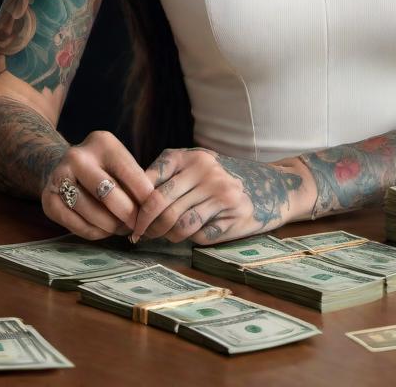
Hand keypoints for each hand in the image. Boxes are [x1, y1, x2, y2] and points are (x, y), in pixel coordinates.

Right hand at [40, 130, 155, 241]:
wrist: (61, 165)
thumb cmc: (102, 167)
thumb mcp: (119, 162)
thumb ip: (135, 181)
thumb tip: (152, 211)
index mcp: (102, 142)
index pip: (130, 173)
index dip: (145, 197)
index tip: (154, 211)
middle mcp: (77, 156)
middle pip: (109, 193)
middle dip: (129, 215)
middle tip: (138, 225)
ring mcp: (59, 177)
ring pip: (92, 212)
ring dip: (112, 226)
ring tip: (122, 228)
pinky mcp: (48, 200)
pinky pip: (77, 225)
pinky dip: (95, 232)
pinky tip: (104, 230)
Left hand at [129, 147, 304, 245]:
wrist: (268, 186)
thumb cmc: (218, 179)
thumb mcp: (192, 168)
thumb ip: (164, 178)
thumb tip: (128, 202)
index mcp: (188, 157)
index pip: (149, 182)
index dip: (135, 205)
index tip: (127, 220)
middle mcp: (204, 171)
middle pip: (160, 206)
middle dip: (145, 226)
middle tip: (138, 236)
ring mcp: (220, 193)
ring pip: (178, 225)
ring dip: (165, 236)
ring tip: (161, 237)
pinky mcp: (231, 216)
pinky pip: (198, 235)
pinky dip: (189, 239)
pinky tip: (188, 236)